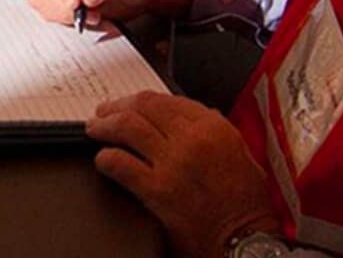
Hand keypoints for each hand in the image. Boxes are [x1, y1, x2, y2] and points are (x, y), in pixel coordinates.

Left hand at [88, 93, 279, 257]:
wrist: (247, 242)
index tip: (130, 103)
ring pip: (127, 127)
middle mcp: (192, 139)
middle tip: (103, 111)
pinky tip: (102, 160)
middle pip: (142, 107)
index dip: (140, 100)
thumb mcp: (240, 154)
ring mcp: (173, 163)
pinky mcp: (157, 190)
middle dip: (117, 106)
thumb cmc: (247, 204)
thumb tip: (183, 117)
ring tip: (94, 128)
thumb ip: (212, 130)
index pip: (165, 100)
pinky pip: (120, 164)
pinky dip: (105, 158)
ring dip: (104, 125)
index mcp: (214, 128)